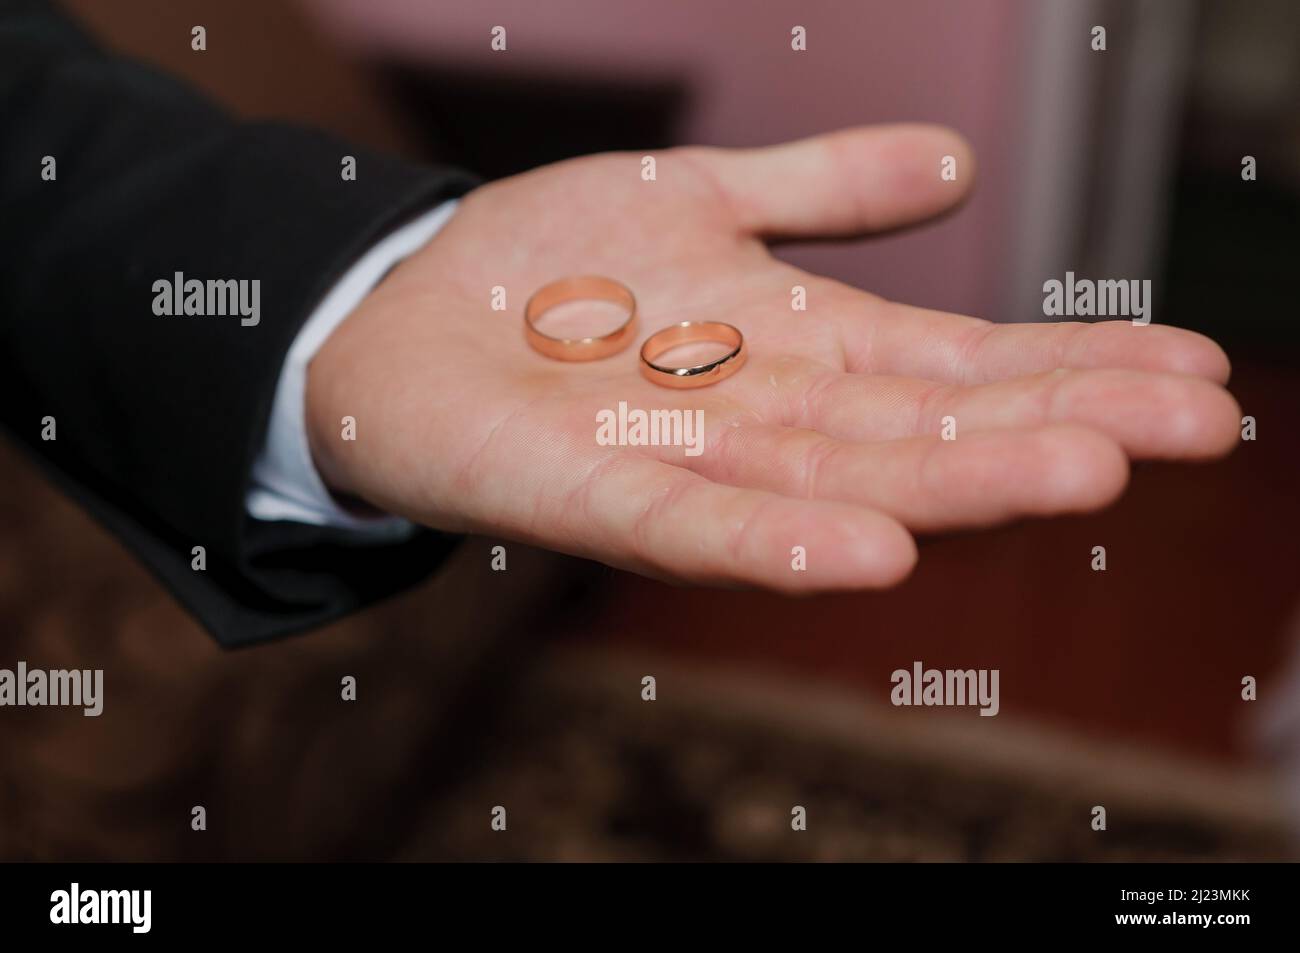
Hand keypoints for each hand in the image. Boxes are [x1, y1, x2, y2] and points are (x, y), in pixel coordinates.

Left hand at [305, 124, 1238, 591]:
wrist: (400, 318)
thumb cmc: (549, 272)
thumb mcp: (697, 201)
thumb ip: (818, 190)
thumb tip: (959, 165)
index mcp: (801, 349)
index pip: (959, 362)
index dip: (1072, 364)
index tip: (1195, 368)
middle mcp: (765, 418)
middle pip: (925, 425)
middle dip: (1058, 423)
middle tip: (1194, 425)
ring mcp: (683, 462)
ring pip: (840, 480)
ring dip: (957, 481)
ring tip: (1081, 471)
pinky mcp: (589, 496)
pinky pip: (692, 527)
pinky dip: (778, 541)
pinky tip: (874, 551)